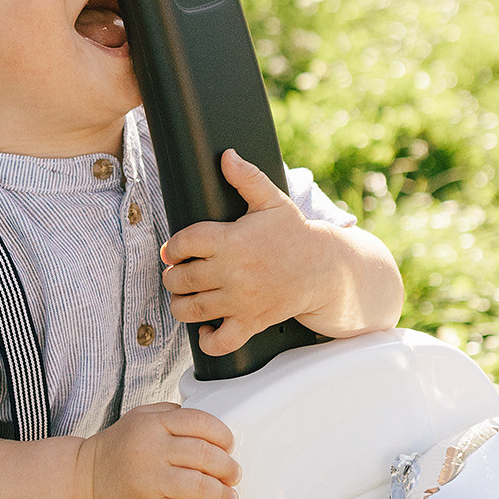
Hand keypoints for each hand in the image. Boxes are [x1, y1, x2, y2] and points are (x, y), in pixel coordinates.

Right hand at [83, 404, 238, 498]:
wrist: (84, 480)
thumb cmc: (117, 450)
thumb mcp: (140, 417)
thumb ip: (173, 415)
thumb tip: (210, 427)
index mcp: (153, 425)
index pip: (201, 423)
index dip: (223, 436)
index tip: (229, 446)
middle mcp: (152, 451)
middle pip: (205, 455)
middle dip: (228, 468)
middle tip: (233, 475)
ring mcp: (149, 482)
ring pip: (200, 487)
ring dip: (222, 496)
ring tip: (227, 498)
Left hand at [162, 149, 403, 354]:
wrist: (326, 270)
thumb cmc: (295, 234)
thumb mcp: (273, 201)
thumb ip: (247, 178)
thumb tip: (226, 156)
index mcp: (232, 240)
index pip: (184, 242)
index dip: (172, 246)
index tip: (173, 250)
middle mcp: (233, 272)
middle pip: (181, 277)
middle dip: (173, 275)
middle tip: (178, 272)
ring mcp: (241, 300)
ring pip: (191, 309)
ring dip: (180, 303)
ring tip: (185, 295)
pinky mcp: (251, 322)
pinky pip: (221, 342)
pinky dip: (207, 340)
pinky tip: (205, 327)